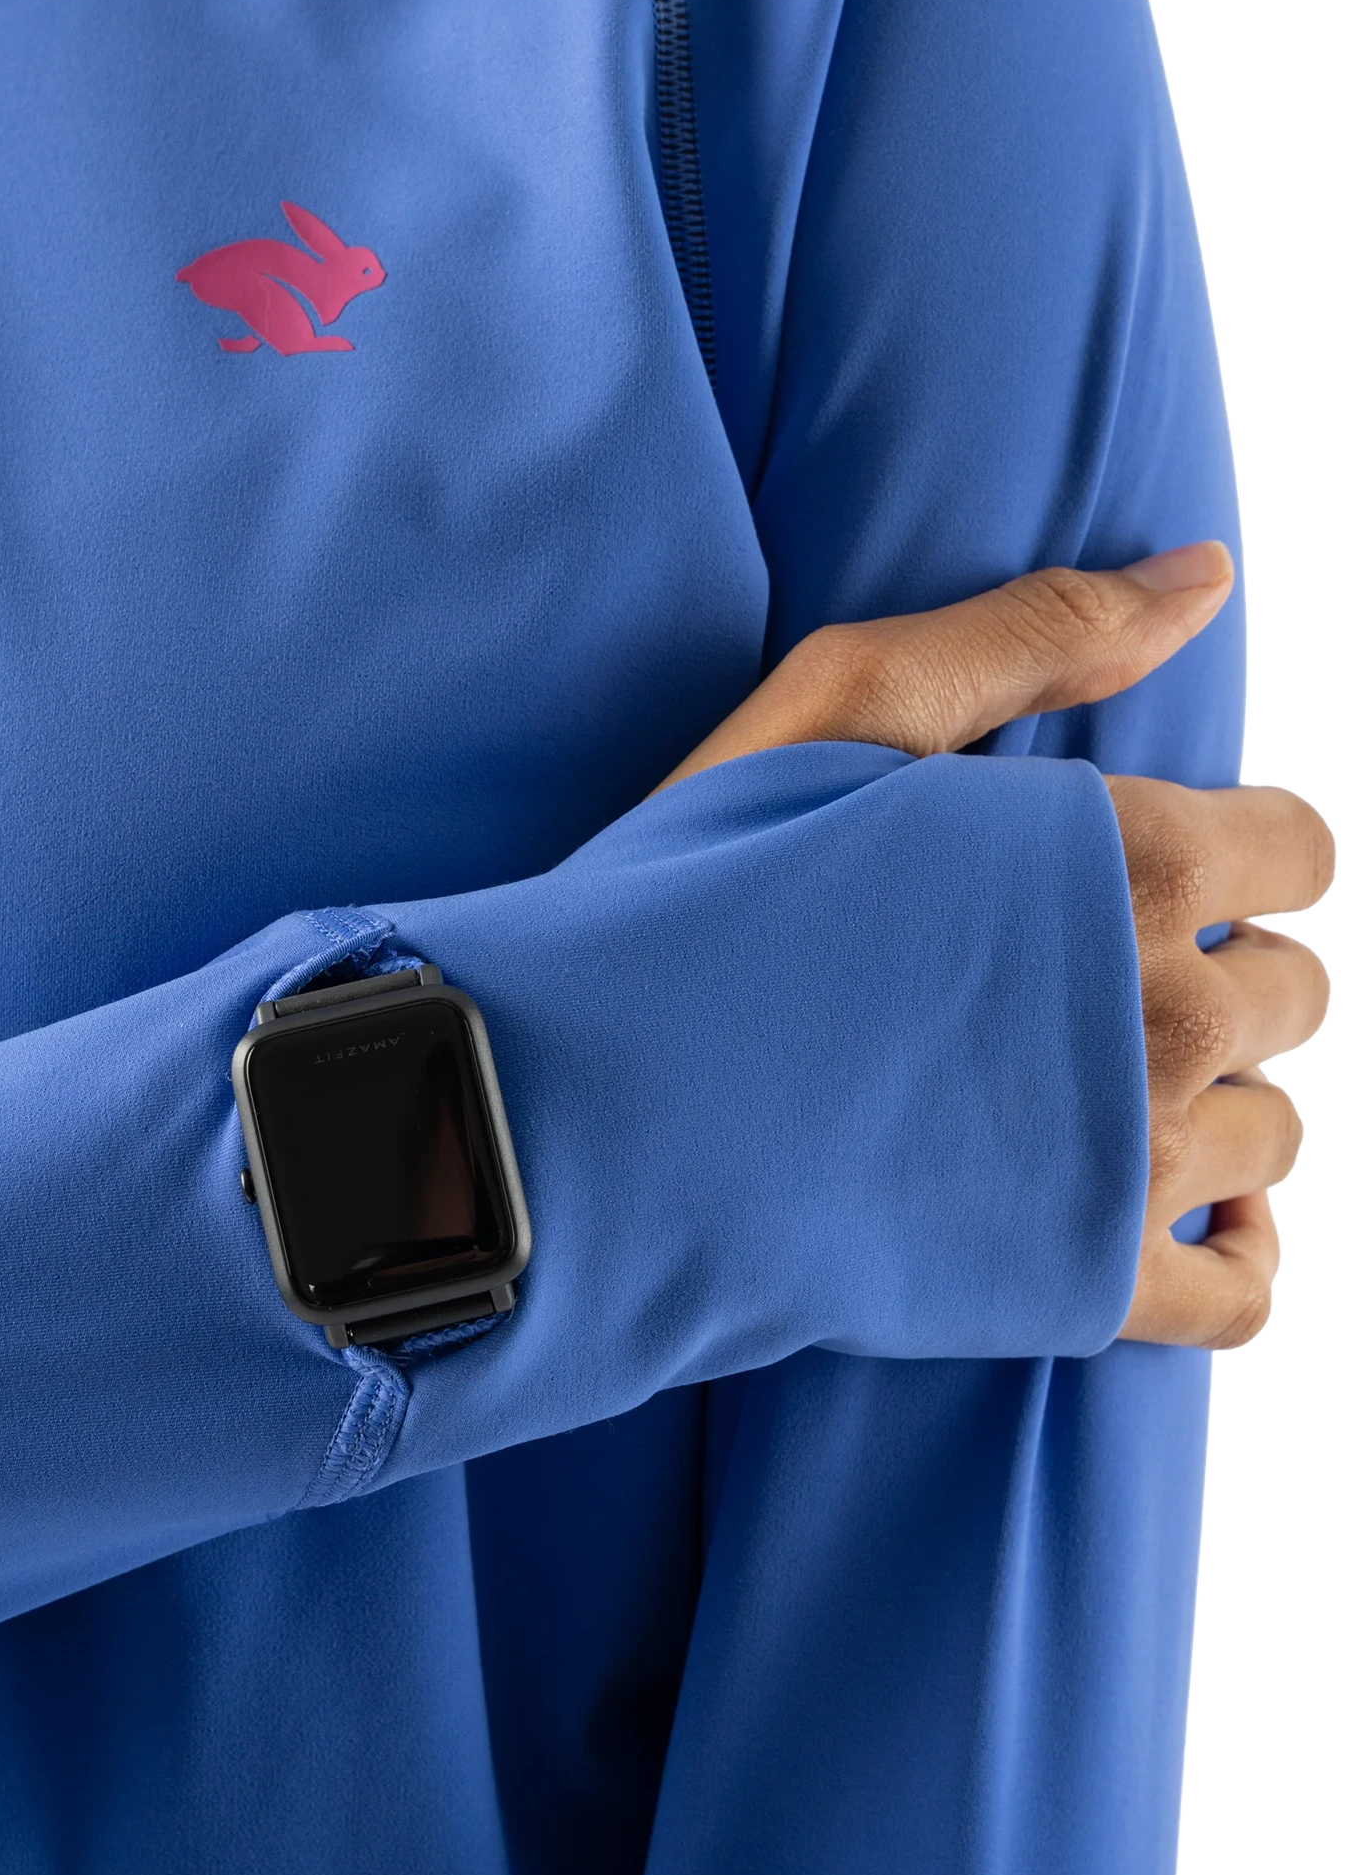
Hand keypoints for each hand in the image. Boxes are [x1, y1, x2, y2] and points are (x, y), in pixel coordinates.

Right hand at [659, 542, 1334, 1348]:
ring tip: (1104, 1090)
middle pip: (1290, 995)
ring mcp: (1127, 1166)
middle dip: (1223, 973)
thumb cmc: (694, 896)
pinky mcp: (1078, 1287)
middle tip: (1096, 982)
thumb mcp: (839, 706)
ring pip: (1272, 1136)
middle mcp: (1160, 1013)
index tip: (1157, 875)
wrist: (589, 1103)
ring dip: (1218, 1103)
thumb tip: (1205, 580)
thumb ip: (1035, 634)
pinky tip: (1200, 1220)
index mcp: (1124, 860)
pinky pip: (1235, 1294)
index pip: (1299, 853)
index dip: (1239, 853)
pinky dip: (1239, 1257)